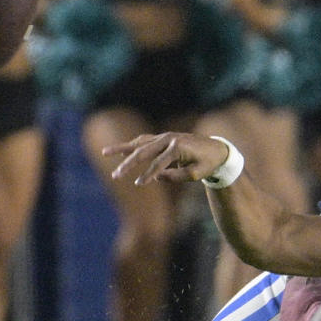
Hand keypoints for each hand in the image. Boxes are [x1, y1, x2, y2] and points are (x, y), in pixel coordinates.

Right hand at [103, 132, 229, 185]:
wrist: (216, 149)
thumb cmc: (207, 164)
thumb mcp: (196, 174)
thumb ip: (176, 177)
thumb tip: (156, 176)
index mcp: (178, 147)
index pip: (158, 164)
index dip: (147, 176)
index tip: (138, 185)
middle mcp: (169, 139)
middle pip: (143, 152)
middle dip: (128, 164)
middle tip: (115, 175)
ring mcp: (165, 136)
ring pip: (139, 143)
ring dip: (122, 149)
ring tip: (104, 153)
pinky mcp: (163, 138)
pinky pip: (144, 141)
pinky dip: (132, 145)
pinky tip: (121, 150)